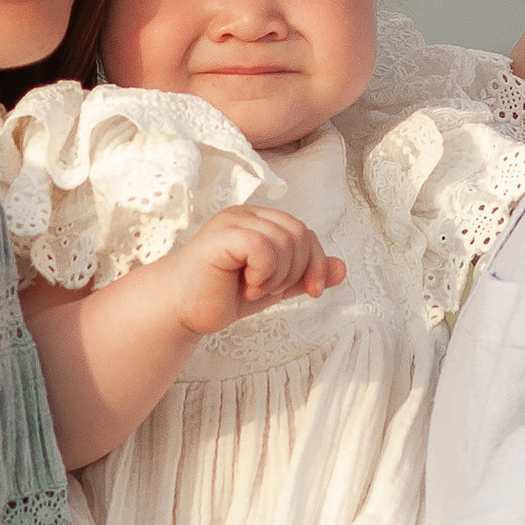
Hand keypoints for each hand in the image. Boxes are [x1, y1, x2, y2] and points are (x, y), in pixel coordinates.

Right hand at [161, 209, 347, 339]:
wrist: (182, 310)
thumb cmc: (222, 295)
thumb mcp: (274, 286)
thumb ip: (304, 275)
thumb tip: (342, 268)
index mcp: (260, 221)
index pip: (305, 232)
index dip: (316, 263)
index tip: (309, 291)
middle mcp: (247, 214)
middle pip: (300, 234)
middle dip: (296, 271)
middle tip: (268, 290)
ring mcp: (233, 221)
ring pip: (285, 240)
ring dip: (277, 276)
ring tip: (253, 288)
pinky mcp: (221, 236)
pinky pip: (263, 246)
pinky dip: (264, 273)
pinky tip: (246, 285)